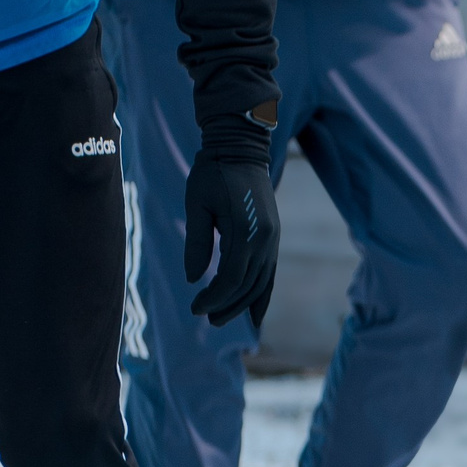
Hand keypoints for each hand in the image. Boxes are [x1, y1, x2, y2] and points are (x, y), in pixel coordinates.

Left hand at [185, 126, 279, 327]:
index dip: (213, 297)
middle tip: (205, 317)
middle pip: (248, 285)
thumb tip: (193, 279)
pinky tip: (255, 315)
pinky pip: (270, 273)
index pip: (231, 278)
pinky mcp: (273, 237)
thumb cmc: (213, 173)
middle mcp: (265, 239)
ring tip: (221, 318)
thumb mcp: (197, 204)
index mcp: (245, 230)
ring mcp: (273, 239)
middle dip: (227, 306)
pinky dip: (263, 295)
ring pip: (261, 283)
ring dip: (242, 304)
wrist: (242, 148)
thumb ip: (197, 242)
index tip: (195, 307)